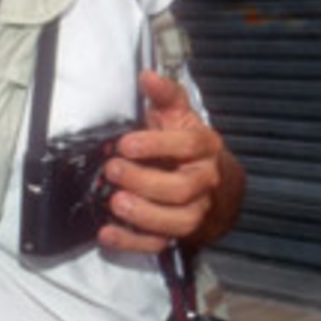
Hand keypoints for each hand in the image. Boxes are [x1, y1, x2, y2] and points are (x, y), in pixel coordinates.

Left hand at [98, 71, 244, 253]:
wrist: (212, 181)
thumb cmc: (186, 145)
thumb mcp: (178, 115)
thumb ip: (164, 95)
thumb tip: (147, 76)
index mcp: (204, 148)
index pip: (188, 145)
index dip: (157, 145)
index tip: (126, 144)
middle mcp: (204, 180)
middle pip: (181, 188)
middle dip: (145, 181)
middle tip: (114, 170)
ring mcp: (194, 210)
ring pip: (177, 221)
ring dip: (144, 215)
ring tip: (116, 203)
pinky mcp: (179, 233)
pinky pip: (159, 243)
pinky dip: (132, 242)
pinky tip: (108, 233)